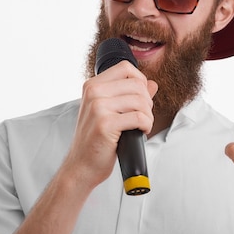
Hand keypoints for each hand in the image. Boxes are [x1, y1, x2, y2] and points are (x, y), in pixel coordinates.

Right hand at [64, 61, 157, 190]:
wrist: (81, 165)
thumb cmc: (95, 140)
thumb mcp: (108, 112)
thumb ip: (129, 95)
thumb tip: (152, 84)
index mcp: (92, 86)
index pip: (126, 68)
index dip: (140, 81)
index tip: (140, 99)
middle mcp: (93, 92)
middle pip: (137, 84)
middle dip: (147, 102)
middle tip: (142, 117)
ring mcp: (98, 107)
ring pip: (141, 101)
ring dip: (148, 116)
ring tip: (141, 126)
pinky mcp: (105, 124)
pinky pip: (140, 117)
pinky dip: (146, 125)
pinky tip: (139, 132)